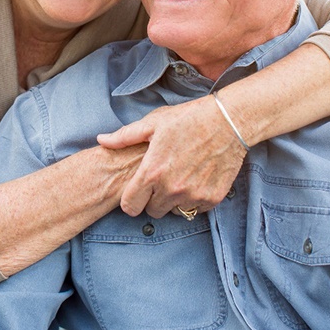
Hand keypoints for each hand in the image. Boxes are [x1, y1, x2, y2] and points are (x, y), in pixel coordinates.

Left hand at [97, 94, 246, 217]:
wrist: (228, 121)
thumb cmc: (188, 118)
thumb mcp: (153, 123)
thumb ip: (124, 136)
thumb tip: (101, 140)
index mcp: (152, 172)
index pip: (130, 206)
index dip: (131, 199)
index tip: (138, 190)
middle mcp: (171, 189)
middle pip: (152, 211)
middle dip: (153, 198)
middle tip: (162, 178)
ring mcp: (193, 195)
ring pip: (174, 211)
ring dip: (174, 199)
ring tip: (180, 176)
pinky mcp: (212, 198)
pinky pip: (196, 209)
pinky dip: (194, 198)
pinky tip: (196, 178)